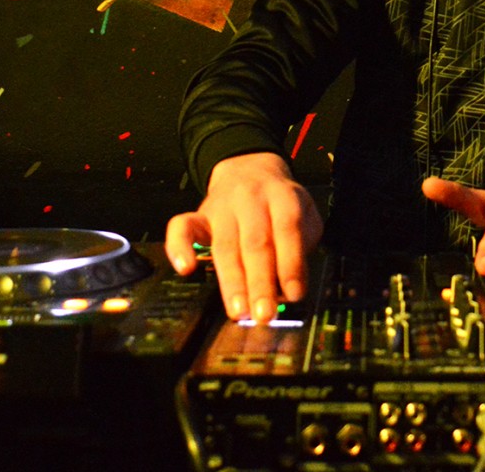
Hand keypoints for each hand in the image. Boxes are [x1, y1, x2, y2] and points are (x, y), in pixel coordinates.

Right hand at [164, 151, 321, 323]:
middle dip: (260, 282)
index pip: (287, 229)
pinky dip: (179, 247)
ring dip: (232, 282)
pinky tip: (185, 269)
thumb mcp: (305, 212)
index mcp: (282, 195)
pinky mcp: (197, 215)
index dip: (291, 263)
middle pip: (255, 242)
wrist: (248, 169)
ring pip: (224, 245)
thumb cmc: (279, 203)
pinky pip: (181, 228)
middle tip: (264, 314)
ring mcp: (221, 206)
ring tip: (239, 311)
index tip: (294, 294)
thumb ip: (304, 243)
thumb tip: (291, 285)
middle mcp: (250, 199)